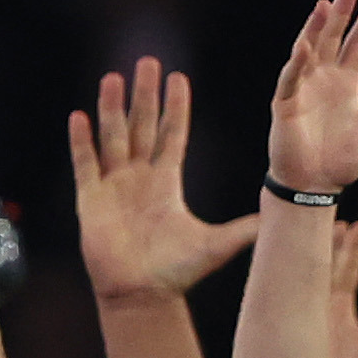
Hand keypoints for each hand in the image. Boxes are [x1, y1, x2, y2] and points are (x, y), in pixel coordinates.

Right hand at [71, 59, 262, 301]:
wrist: (141, 296)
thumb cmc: (176, 271)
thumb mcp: (217, 244)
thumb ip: (244, 228)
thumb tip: (278, 214)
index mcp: (167, 182)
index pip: (172, 134)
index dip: (175, 107)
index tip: (178, 79)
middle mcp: (139, 177)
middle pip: (142, 126)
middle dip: (144, 94)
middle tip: (147, 62)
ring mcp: (114, 186)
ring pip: (113, 137)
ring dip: (112, 108)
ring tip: (113, 78)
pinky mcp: (91, 201)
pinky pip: (86, 164)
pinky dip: (81, 142)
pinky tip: (79, 116)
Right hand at [266, 0, 357, 201]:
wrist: (316, 187)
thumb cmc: (343, 161)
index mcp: (345, 84)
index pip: (357, 45)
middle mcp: (324, 81)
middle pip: (332, 39)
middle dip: (340, 14)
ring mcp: (303, 90)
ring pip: (309, 51)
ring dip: (316, 29)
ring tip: (325, 6)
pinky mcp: (285, 105)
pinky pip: (290, 79)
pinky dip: (296, 63)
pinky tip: (304, 46)